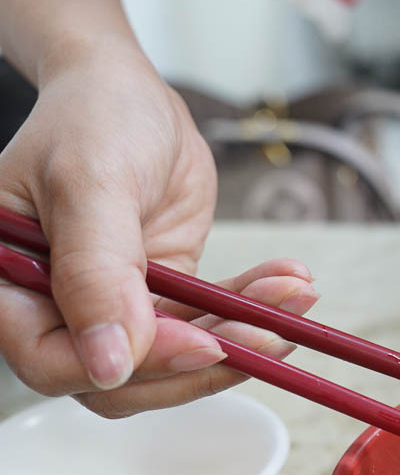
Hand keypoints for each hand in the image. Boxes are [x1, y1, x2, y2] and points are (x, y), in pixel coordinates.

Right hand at [0, 45, 312, 414]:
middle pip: (124, 379)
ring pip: (177, 357)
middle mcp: (53, 309)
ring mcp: (112, 310)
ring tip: (295, 298)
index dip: (133, 365)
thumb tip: (109, 363)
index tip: (202, 345)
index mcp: (8, 284)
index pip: (56, 363)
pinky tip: (290, 285)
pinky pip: (208, 323)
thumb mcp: (89, 184)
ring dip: (242, 334)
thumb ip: (95, 273)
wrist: (130, 94)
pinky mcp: (161, 300)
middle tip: (267, 334)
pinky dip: (252, 308)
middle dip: (203, 360)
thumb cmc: (92, 120)